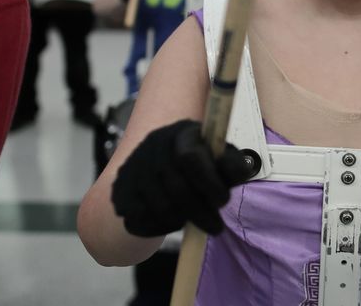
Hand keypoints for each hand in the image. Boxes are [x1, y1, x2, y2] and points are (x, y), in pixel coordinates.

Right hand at [111, 119, 250, 236]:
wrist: (155, 164)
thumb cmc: (199, 160)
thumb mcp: (218, 155)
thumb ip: (231, 164)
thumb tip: (240, 172)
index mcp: (179, 133)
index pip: (190, 158)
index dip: (209, 183)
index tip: (223, 201)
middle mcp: (151, 148)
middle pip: (177, 190)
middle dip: (202, 212)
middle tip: (217, 227)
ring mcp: (131, 170)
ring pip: (161, 209)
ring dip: (184, 220)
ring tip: (196, 220)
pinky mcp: (120, 194)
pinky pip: (142, 222)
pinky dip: (162, 228)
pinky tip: (174, 221)